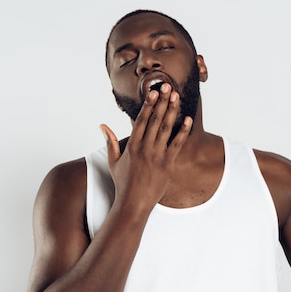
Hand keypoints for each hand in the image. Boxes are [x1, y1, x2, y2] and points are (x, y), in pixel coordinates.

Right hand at [100, 84, 192, 212]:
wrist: (133, 204)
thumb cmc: (123, 183)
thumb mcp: (113, 161)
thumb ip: (110, 142)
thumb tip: (102, 125)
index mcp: (132, 146)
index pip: (140, 121)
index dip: (148, 105)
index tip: (153, 92)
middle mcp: (144, 149)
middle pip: (154, 120)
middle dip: (162, 102)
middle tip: (168, 87)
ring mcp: (157, 156)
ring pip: (166, 129)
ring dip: (172, 111)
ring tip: (176, 97)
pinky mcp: (167, 165)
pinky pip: (177, 145)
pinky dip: (183, 131)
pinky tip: (188, 119)